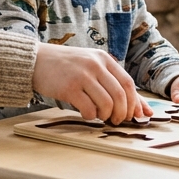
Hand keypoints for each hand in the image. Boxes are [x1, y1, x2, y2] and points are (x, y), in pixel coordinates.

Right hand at [31, 44, 150, 125]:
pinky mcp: (69, 88)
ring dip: (107, 116)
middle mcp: (95, 65)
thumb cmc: (66, 66)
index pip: (128, 83)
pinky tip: (86, 114)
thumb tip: (142, 110)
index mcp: (103, 59)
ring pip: (106, 103)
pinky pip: (89, 108)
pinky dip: (91, 116)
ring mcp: (82, 76)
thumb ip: (113, 83)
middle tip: (118, 120)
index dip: (134, 103)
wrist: (36, 60)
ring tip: (101, 117)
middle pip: (120, 95)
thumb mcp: (91, 66)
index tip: (134, 115)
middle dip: (123, 113)